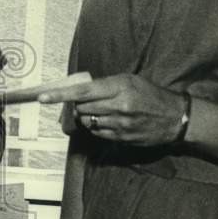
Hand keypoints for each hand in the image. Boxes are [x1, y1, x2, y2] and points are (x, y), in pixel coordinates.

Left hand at [38, 73, 186, 146]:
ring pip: (88, 121)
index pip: (82, 91)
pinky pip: (98, 133)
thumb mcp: (129, 80)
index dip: (60, 95)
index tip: (42, 98)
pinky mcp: (122, 138)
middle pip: (82, 108)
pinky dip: (97, 127)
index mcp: (119, 87)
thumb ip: (104, 85)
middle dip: (79, 104)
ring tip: (102, 110)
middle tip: (88, 100)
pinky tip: (109, 121)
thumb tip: (78, 92)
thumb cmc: (149, 94)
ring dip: (88, 116)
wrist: (175, 117)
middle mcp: (118, 106)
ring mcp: (120, 124)